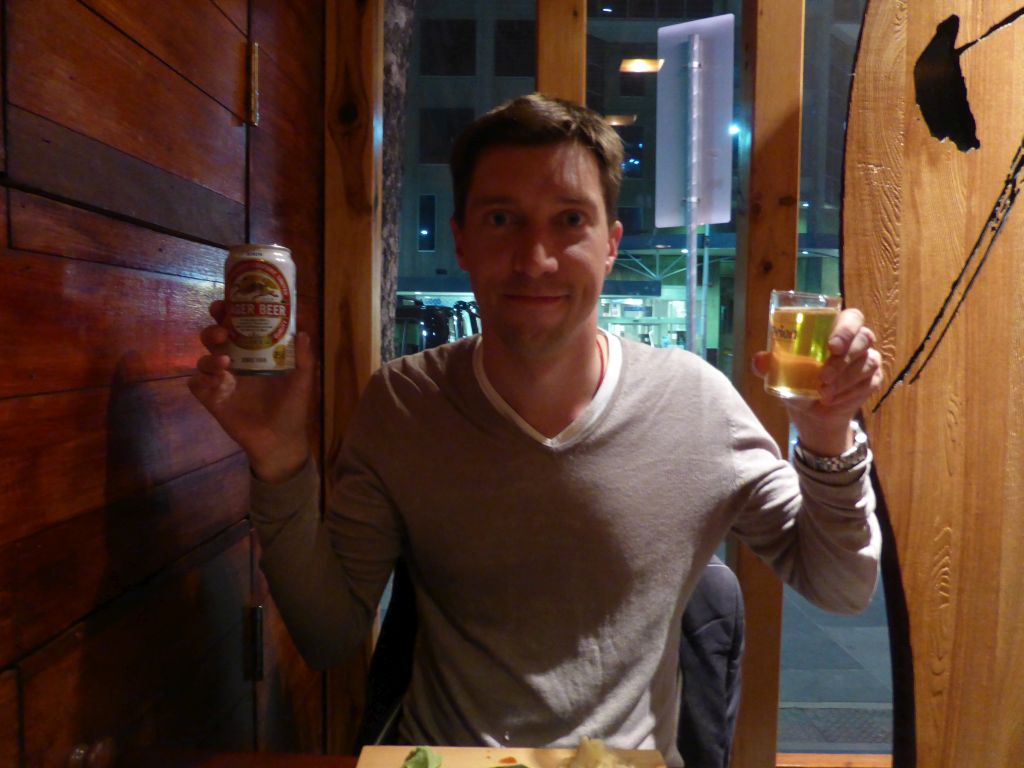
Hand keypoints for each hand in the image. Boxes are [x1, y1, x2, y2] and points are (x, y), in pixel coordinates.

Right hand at [188, 300, 315, 481]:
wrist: (280, 441)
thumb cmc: (292, 409)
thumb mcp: (302, 382)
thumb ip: (303, 359)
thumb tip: (303, 332)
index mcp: (254, 354)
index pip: (235, 327)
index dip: (227, 314)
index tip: (225, 304)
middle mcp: (235, 364)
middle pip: (213, 339)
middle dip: (212, 331)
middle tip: (222, 331)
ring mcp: (222, 382)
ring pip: (202, 360)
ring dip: (209, 356)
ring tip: (225, 361)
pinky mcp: (213, 401)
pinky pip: (196, 386)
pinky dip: (201, 381)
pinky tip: (216, 383)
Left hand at [753, 307, 882, 454]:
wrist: (810, 412)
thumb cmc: (797, 381)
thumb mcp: (780, 372)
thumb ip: (769, 364)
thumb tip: (758, 361)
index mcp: (835, 328)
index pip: (851, 317)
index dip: (846, 328)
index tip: (832, 345)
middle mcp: (857, 340)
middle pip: (864, 337)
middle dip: (844, 358)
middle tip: (823, 375)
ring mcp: (868, 359)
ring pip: (866, 363)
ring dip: (844, 380)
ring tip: (823, 392)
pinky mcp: (873, 379)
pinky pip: (868, 383)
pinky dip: (849, 393)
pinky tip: (833, 399)